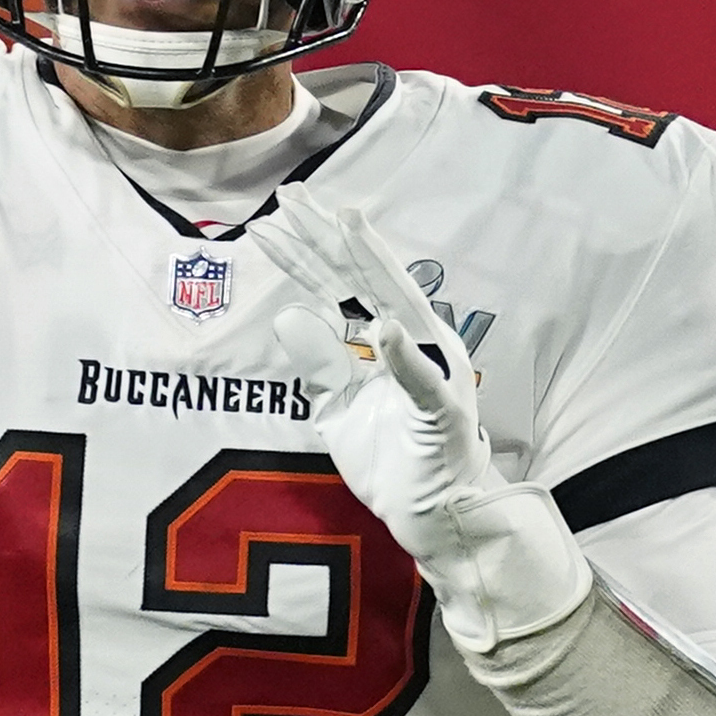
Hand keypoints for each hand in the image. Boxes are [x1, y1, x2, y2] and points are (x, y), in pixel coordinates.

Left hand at [252, 185, 587, 650]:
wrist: (439, 519)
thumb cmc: (396, 461)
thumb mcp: (339, 410)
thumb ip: (320, 363)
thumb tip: (290, 316)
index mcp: (390, 342)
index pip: (340, 288)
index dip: (305, 254)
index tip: (272, 219)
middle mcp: (416, 344)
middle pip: (364, 281)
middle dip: (327, 238)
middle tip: (291, 196)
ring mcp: (433, 375)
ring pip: (399, 308)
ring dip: (370, 267)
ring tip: (345, 224)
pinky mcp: (443, 416)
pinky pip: (422, 383)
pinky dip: (403, 356)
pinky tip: (382, 326)